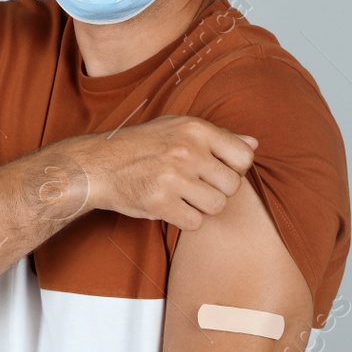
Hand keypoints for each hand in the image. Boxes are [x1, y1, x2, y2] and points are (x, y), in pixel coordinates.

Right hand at [64, 115, 257, 230]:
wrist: (97, 165)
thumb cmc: (140, 146)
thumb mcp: (176, 128)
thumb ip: (217, 136)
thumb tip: (254, 144)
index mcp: (195, 128)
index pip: (244, 157)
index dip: (233, 169)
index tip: (214, 170)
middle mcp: (186, 150)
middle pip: (232, 186)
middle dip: (216, 190)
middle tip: (192, 185)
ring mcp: (173, 177)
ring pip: (216, 206)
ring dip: (201, 207)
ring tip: (180, 196)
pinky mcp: (160, 202)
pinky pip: (195, 222)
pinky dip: (184, 220)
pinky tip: (169, 206)